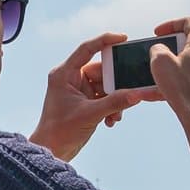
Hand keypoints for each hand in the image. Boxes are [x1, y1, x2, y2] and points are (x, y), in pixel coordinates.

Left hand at [29, 31, 164, 161]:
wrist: (52, 151)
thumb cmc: (60, 131)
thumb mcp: (91, 115)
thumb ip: (115, 103)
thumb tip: (137, 94)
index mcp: (65, 73)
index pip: (87, 49)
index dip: (105, 40)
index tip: (123, 38)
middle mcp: (71, 78)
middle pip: (102, 71)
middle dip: (116, 85)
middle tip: (127, 94)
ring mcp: (79, 90)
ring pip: (106, 86)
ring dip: (115, 100)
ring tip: (116, 115)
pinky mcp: (85, 102)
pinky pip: (104, 98)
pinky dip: (111, 107)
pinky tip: (111, 121)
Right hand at [149, 18, 189, 189]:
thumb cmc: (183, 89)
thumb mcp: (160, 61)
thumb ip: (157, 49)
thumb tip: (160, 51)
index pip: (189, 22)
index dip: (171, 24)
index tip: (158, 33)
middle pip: (187, 44)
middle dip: (168, 49)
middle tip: (156, 56)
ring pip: (186, 64)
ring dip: (169, 69)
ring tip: (151, 79)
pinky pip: (188, 80)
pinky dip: (174, 84)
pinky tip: (156, 94)